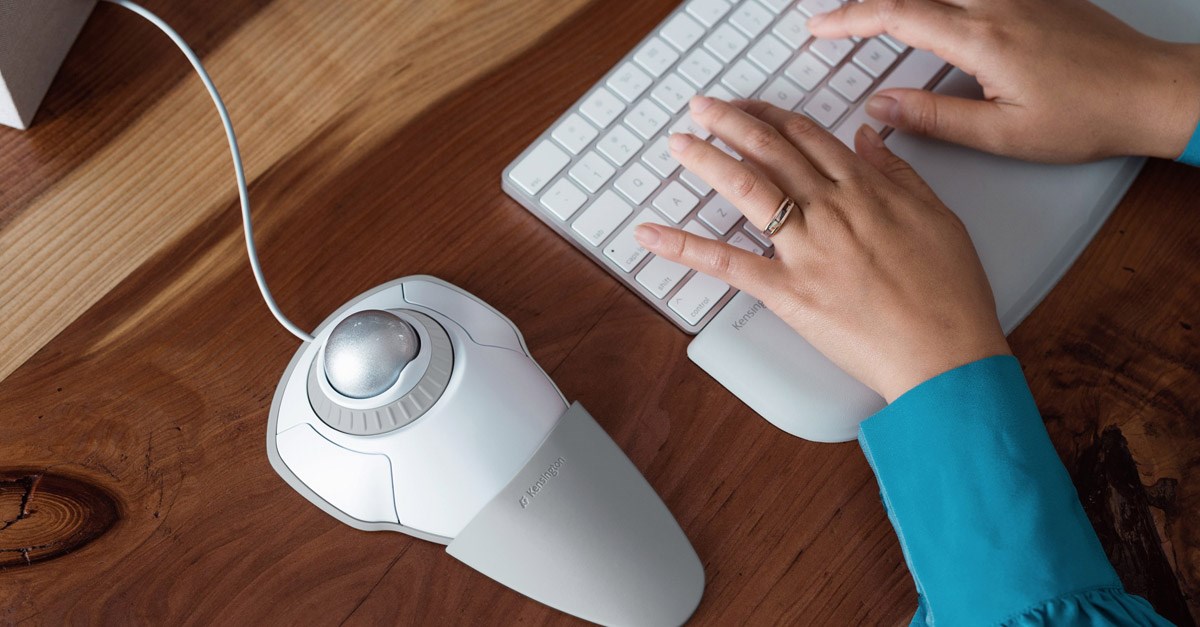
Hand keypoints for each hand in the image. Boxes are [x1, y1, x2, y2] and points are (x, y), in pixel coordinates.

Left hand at [635, 97, 1010, 401]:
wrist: (945, 353)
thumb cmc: (949, 295)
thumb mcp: (938, 216)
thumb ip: (898, 173)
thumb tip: (867, 138)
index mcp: (867, 190)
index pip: (809, 139)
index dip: (773, 117)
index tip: (751, 107)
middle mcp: (832, 210)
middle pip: (770, 151)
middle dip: (730, 122)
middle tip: (702, 109)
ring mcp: (807, 250)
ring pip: (748, 189)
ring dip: (707, 160)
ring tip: (679, 143)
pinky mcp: (788, 292)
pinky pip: (728, 264)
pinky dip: (685, 247)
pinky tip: (652, 234)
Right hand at [807, 0, 1199, 161]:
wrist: (1153, 90)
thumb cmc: (1090, 115)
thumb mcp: (1003, 134)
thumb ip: (935, 119)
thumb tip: (882, 108)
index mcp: (983, 37)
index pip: (897, 15)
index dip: (849, 19)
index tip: (818, 27)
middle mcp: (997, 3)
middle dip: (864, 5)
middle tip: (831, 23)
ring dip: (899, 1)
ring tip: (870, 18)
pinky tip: (926, 11)